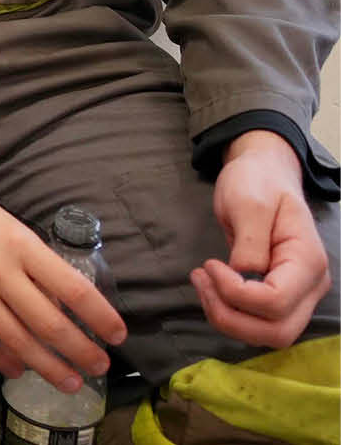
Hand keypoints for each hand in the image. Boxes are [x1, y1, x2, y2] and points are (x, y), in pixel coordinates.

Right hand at [0, 136, 125, 390]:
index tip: (118, 335)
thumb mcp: (1, 217)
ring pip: (18, 340)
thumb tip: (55, 295)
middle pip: (50, 323)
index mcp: (19, 242)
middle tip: (98, 368)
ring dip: (48, 366)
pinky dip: (1, 359)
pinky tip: (16, 368)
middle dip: (81, 351)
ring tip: (68, 381)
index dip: (101, 317)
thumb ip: (28, 255)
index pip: (74, 288)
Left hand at [194, 130, 331, 347]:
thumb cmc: (257, 183)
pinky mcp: (280, 298)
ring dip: (227, 318)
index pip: (277, 302)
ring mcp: (298, 295)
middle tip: (200, 279)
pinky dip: (230, 314)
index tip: (210, 264)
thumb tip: (244, 275)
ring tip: (201, 282)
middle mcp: (310, 286)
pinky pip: (258, 323)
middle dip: (230, 316)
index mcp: (307, 261)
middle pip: (277, 331)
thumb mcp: (249, 202)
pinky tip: (210, 288)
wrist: (263, 175)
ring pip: (268, 335)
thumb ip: (250, 241)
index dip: (236, 294)